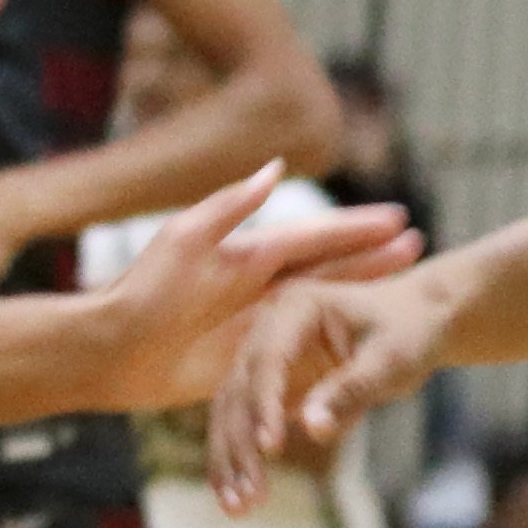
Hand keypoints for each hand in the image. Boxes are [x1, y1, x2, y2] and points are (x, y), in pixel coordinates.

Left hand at [69, 167, 418, 422]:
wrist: (110, 351)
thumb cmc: (142, 294)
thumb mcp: (185, 241)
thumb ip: (231, 207)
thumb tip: (277, 168)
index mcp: (249, 254)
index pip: (316, 238)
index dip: (358, 229)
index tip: (400, 217)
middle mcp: (258, 284)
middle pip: (330, 266)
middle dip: (373, 254)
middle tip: (418, 243)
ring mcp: (257, 322)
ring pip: (324, 304)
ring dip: (363, 289)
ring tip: (402, 280)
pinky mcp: (250, 359)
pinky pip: (302, 349)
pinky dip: (333, 343)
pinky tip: (361, 343)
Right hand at [208, 264, 456, 513]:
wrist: (415, 322)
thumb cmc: (408, 334)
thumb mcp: (389, 360)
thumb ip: (350, 391)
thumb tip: (312, 428)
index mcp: (296, 308)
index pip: (269, 360)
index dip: (265, 405)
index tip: (270, 449)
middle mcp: (268, 327)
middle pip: (239, 389)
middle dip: (241, 445)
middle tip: (249, 496)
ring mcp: (263, 356)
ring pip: (231, 411)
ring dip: (231, 459)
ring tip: (239, 508)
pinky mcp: (268, 385)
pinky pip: (243, 423)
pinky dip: (240, 458)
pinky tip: (238, 496)